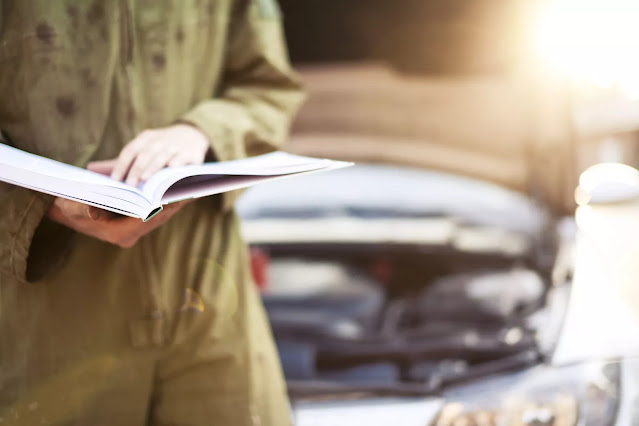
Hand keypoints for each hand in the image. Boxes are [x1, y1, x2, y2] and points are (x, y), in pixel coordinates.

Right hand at [48, 197, 189, 247]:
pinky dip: (167, 200)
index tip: (177, 194)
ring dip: (174, 201)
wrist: (65, 211)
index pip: (147, 219)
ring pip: (161, 215)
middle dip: (174, 202)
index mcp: (118, 233)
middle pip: (159, 217)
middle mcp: (129, 235)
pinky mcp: (137, 223)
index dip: (162, 206)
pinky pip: (157, 212)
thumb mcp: (72, 206)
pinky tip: (178, 188)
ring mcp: (134, 230)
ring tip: (190, 185)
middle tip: (191, 187)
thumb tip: (94, 213)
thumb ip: (82, 210)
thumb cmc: (69, 206)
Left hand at [89, 123, 210, 185]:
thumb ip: (123, 160)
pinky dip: (177, 164)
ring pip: (163, 156)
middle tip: (129, 185)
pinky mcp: (191, 153)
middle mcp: (161, 140)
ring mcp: (177, 146)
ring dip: (154, 167)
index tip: (115, 180)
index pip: (130, 150)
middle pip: (146, 154)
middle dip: (137, 169)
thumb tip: (92, 168)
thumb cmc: (161, 146)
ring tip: (146, 180)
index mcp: (146, 138)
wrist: (192, 134)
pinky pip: (183, 158)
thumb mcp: (144, 147)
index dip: (122, 164)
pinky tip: (171, 171)